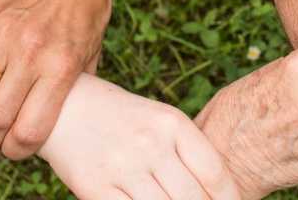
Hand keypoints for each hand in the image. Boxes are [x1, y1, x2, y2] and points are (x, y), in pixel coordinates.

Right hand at [40, 74, 240, 199]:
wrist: (67, 107)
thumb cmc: (124, 117)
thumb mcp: (160, 120)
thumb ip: (187, 151)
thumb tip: (219, 192)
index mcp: (171, 123)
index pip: (214, 173)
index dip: (230, 199)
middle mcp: (149, 143)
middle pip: (193, 198)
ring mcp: (122, 167)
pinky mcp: (95, 187)